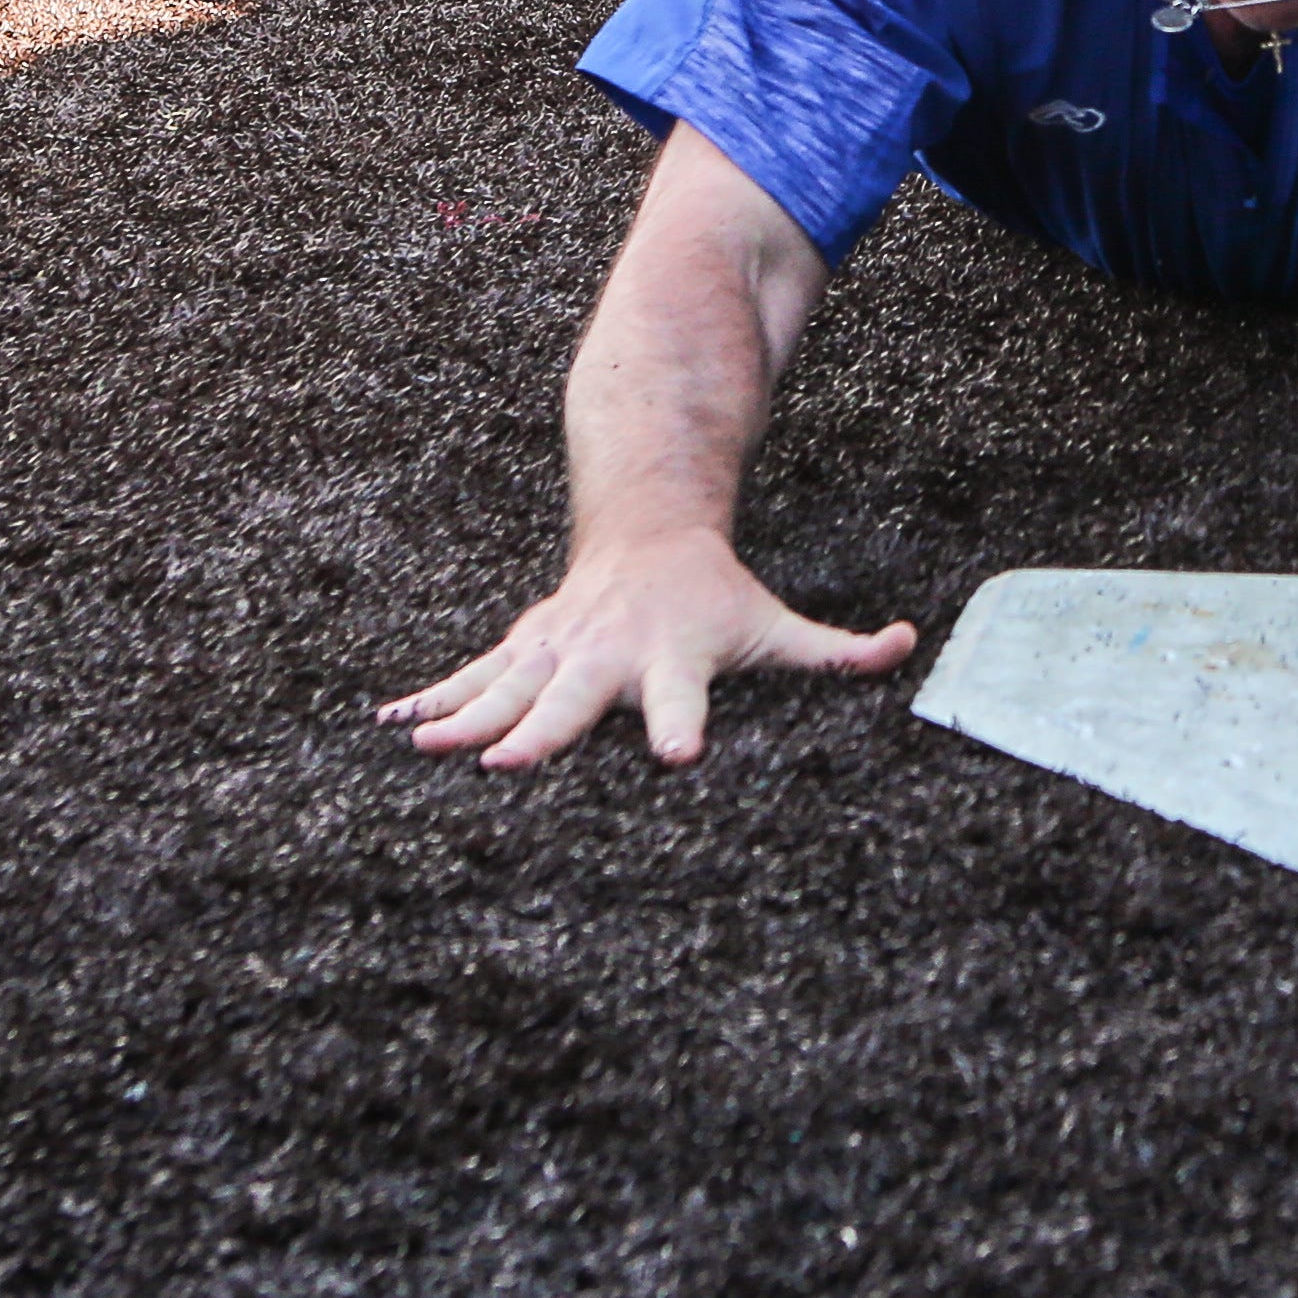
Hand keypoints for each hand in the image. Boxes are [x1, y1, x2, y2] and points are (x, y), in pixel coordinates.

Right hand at [385, 530, 916, 772]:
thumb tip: (908, 645)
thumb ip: (838, 651)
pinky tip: (389, 725)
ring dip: (465, 716)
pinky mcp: (523, 646)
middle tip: (511, 768)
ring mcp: (557, 647)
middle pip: (576, 699)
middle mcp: (609, 653)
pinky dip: (431, 698)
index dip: (684, 725)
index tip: (680, 757)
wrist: (648, 529)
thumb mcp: (778, 623)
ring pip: (507, 686)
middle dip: (542, 731)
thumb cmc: (717, 597)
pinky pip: (470, 676)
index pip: (683, 698)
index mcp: (673, 657)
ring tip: (427, 748)